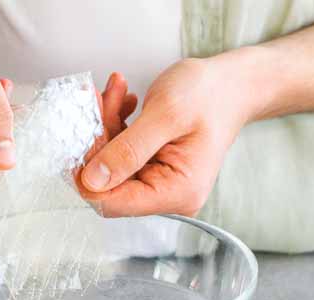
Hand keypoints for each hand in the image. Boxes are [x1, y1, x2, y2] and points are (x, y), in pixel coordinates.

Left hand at [79, 58, 251, 217]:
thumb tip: (92, 180)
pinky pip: (118, 153)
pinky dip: (115, 124)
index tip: (81, 132)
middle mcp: (166, 195)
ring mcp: (158, 182)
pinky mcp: (150, 167)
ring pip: (109, 163)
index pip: (113, 202)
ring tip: (116, 90)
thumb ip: (128, 150)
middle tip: (97, 98)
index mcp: (176, 192)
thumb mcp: (166, 115)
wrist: (232, 84)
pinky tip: (124, 99)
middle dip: (97, 138)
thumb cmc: (210, 95)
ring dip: (105, 125)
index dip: (88, 172)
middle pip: (108, 182)